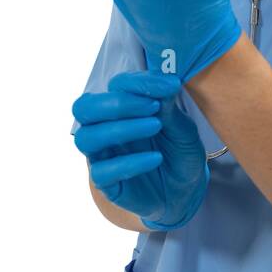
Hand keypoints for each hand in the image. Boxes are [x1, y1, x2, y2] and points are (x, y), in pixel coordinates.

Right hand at [73, 70, 209, 231]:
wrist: (187, 190)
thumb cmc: (179, 153)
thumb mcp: (182, 127)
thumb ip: (169, 106)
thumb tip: (168, 81)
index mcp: (120, 108)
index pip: (115, 85)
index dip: (138, 82)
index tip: (170, 85)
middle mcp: (104, 128)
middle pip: (84, 108)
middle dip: (117, 103)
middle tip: (153, 106)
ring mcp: (102, 155)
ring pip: (85, 137)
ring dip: (121, 128)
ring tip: (156, 126)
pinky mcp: (105, 183)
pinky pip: (102, 171)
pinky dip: (129, 162)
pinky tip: (156, 158)